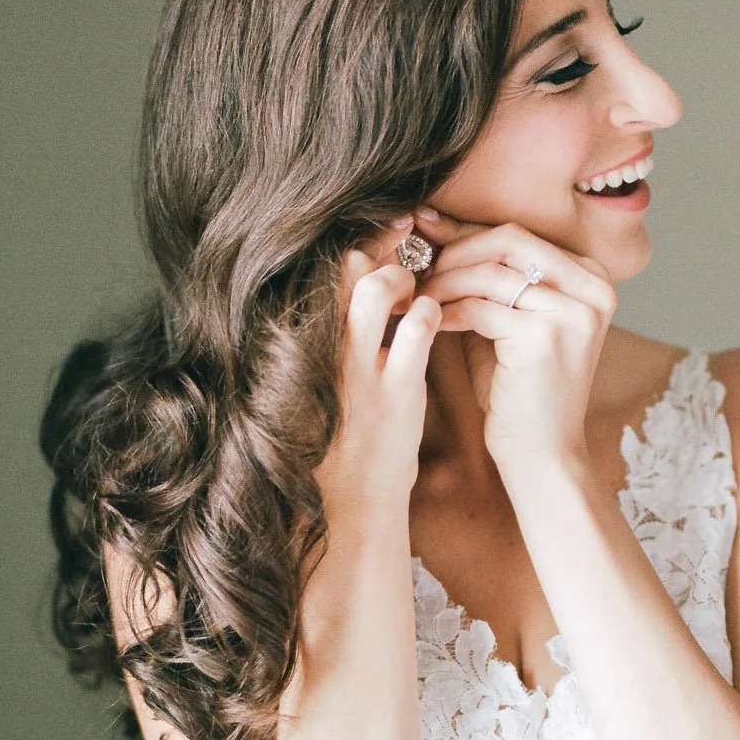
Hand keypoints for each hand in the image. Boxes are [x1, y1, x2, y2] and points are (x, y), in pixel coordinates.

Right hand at [314, 217, 442, 508]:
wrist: (349, 507)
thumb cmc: (342, 443)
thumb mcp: (326, 385)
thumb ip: (339, 338)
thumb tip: (363, 284)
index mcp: (304, 347)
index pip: (326, 274)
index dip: (360, 243)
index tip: (389, 231)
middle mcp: (323, 352)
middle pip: (345, 269)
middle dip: (380, 247)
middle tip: (410, 243)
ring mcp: (357, 371)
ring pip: (374, 289)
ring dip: (403, 278)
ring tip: (417, 292)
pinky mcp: (393, 392)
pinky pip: (415, 329)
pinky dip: (430, 313)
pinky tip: (435, 323)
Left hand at [408, 206, 617, 475]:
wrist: (542, 454)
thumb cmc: (520, 390)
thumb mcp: (506, 320)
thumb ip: (483, 277)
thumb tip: (434, 225)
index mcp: (592, 278)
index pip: (520, 235)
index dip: (466, 234)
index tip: (425, 233)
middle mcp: (593, 289)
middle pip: (509, 240)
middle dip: (455, 250)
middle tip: (419, 267)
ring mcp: (573, 311)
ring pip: (490, 272)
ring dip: (444, 281)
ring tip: (418, 296)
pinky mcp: (546, 336)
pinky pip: (479, 307)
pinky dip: (447, 311)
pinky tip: (430, 322)